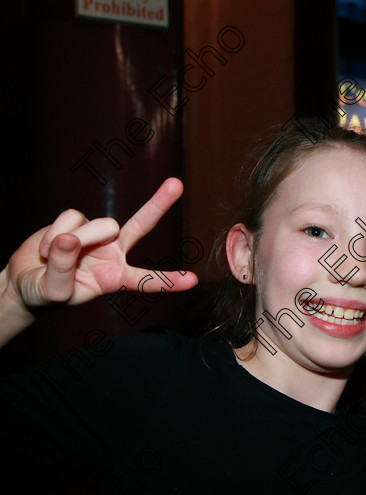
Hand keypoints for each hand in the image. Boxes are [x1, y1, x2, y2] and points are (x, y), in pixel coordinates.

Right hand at [2, 178, 197, 314]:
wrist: (25, 280)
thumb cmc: (46, 292)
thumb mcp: (54, 292)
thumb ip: (63, 269)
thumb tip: (70, 239)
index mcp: (116, 278)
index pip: (145, 280)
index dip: (168, 281)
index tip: (193, 281)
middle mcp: (113, 253)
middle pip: (141, 225)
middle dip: (158, 204)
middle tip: (176, 184)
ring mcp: (97, 234)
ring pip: (100, 225)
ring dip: (75, 240)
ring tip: (52, 258)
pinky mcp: (78, 221)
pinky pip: (71, 217)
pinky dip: (54, 232)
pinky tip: (46, 248)